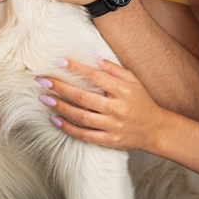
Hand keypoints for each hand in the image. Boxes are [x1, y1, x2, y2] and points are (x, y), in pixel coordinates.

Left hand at [38, 58, 168, 151]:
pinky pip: (85, 135)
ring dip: (61, 107)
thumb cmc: (141, 101)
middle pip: (84, 98)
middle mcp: (117, 108)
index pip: (96, 77)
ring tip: (45, 99)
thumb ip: (113, 69)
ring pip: (81, 117)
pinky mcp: (109, 141)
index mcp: (123, 91)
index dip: (76, 69)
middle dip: (61, 88)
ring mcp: (113, 126)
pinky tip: (55, 119)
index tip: (59, 62)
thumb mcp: (132, 80)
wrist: (155, 130)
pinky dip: (68, 128)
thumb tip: (93, 57)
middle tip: (42, 80)